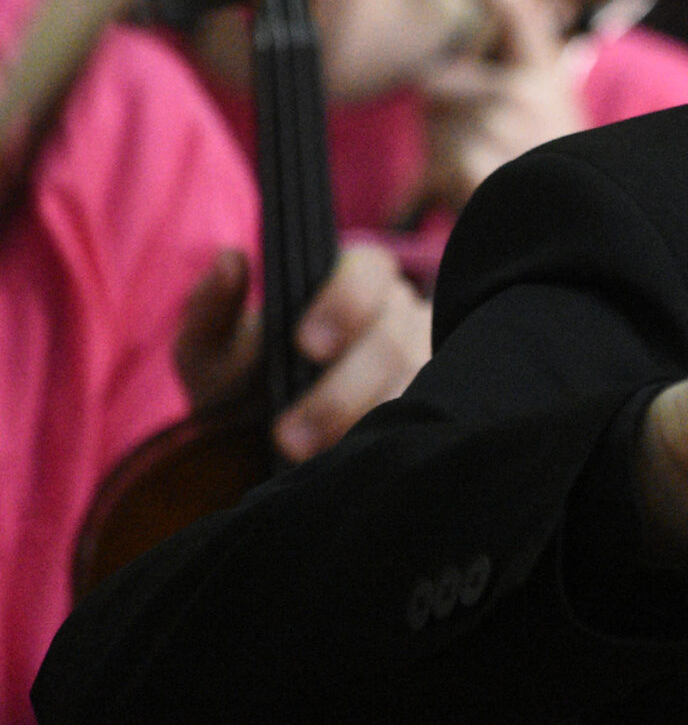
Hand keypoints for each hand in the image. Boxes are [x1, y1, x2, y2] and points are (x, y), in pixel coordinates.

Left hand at [173, 244, 432, 459]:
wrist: (259, 451)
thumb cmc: (241, 384)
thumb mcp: (214, 348)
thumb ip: (211, 308)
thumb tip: (231, 259)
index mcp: (357, 282)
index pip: (370, 273)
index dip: (345, 304)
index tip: (305, 344)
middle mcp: (403, 319)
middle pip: (392, 344)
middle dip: (340, 394)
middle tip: (289, 438)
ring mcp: (429, 368)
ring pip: (415, 392)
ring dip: (362, 429)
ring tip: (311, 463)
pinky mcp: (438, 414)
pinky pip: (430, 426)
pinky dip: (392, 444)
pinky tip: (357, 465)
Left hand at [411, 0, 589, 216]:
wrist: (576, 226)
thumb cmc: (541, 167)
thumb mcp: (535, 113)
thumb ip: (496, 80)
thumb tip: (443, 67)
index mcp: (549, 72)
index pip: (517, 7)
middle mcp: (535, 94)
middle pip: (443, 82)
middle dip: (437, 112)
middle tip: (466, 142)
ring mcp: (515, 131)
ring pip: (438, 122)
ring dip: (442, 146)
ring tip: (481, 168)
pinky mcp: (491, 167)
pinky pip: (441, 158)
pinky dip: (448, 176)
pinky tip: (478, 189)